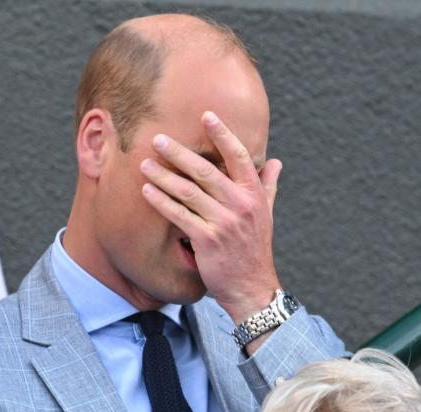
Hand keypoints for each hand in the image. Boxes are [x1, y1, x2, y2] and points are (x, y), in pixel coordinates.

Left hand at [139, 111, 282, 324]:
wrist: (252, 287)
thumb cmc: (254, 249)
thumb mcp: (266, 215)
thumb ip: (267, 186)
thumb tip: (276, 161)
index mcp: (254, 194)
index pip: (238, 157)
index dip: (223, 134)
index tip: (206, 115)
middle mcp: (240, 205)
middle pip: (206, 171)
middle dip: (180, 153)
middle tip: (158, 138)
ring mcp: (224, 222)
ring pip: (188, 192)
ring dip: (164, 176)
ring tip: (144, 164)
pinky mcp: (207, 240)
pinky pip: (179, 216)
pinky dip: (161, 202)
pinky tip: (145, 192)